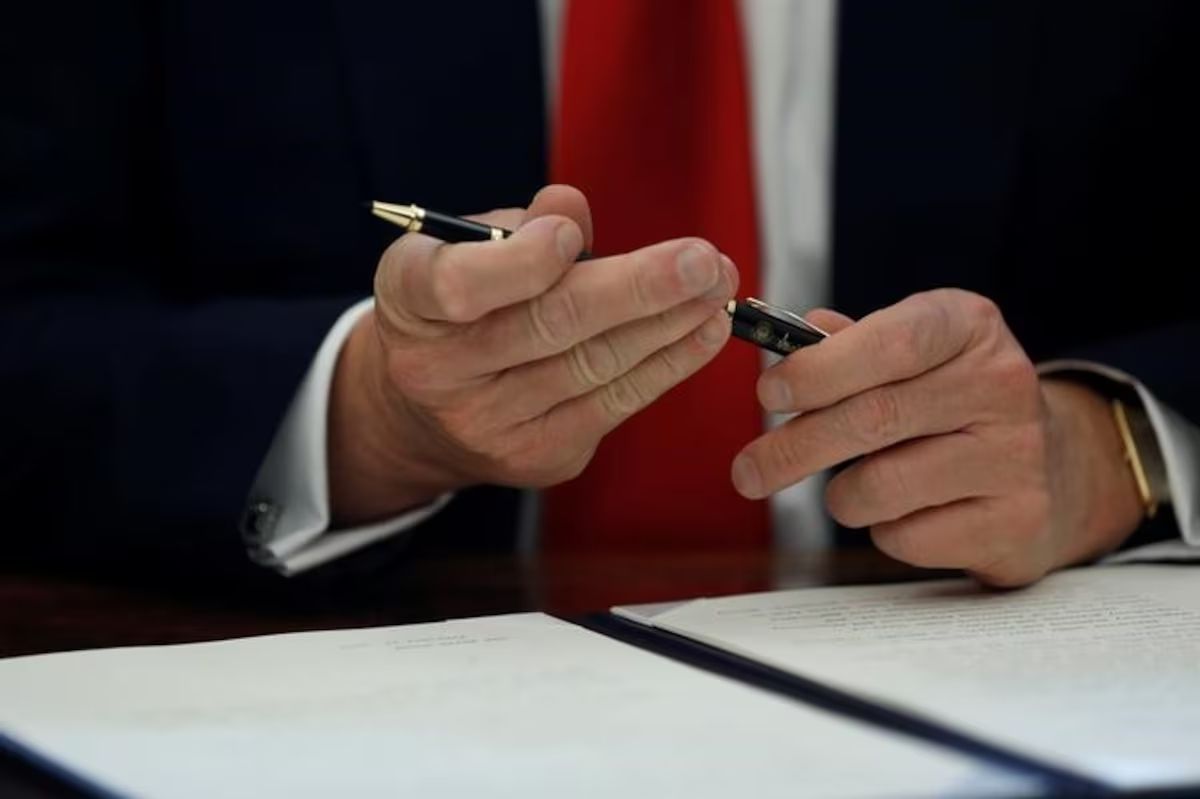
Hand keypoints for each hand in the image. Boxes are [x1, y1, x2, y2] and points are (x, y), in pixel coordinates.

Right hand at [329, 185, 737, 524]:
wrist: (422, 415)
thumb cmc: (454, 311)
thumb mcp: (459, 253)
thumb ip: (516, 227)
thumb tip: (571, 208)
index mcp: (410, 304)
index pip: (458, 286)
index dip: (521, 262)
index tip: (570, 236)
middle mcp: (440, 372)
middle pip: (549, 327)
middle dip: (637, 289)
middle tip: (699, 260)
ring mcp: (491, 424)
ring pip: (594, 367)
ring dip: (669, 324)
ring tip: (716, 288)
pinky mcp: (539, 456)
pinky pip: (615, 404)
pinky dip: (667, 364)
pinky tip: (702, 332)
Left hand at [731, 289, 1143, 586]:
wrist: (1053, 467)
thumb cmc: (952, 402)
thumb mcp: (912, 353)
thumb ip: (848, 346)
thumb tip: (787, 346)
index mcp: (969, 326)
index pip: (891, 342)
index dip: (820, 369)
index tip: (768, 394)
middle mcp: (1002, 383)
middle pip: (874, 419)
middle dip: (794, 448)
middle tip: (748, 471)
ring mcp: (1017, 456)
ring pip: (882, 486)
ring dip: (841, 496)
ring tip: (852, 488)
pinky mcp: (1016, 522)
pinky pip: (908, 536)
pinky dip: (884, 530)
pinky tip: (906, 513)